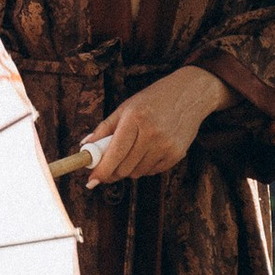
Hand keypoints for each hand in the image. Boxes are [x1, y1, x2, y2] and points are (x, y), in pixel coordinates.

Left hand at [76, 66, 226, 185]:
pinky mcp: (177, 154)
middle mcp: (151, 134)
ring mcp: (166, 146)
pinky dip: (145, 166)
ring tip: (134, 150)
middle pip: (123, 168)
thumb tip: (85, 147)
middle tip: (108, 166)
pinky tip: (149, 150)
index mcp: (135, 119)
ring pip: (137, 173)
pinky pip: (152, 171)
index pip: (114, 154)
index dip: (101, 171)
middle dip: (112, 171)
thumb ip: (104, 128)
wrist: (190, 94)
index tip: (91, 181)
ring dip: (129, 168)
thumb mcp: (126, 107)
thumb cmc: (154, 99)